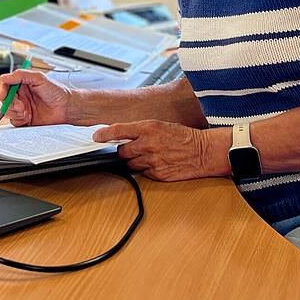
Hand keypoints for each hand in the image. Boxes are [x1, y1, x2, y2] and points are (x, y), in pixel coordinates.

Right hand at [0, 69, 74, 125]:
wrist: (66, 108)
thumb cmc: (57, 92)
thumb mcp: (39, 78)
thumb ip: (21, 75)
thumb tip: (5, 76)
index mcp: (23, 84)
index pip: (6, 85)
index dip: (3, 90)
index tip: (5, 95)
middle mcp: (21, 96)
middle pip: (4, 99)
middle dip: (10, 103)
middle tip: (21, 105)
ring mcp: (23, 108)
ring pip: (7, 111)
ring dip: (14, 112)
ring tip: (25, 111)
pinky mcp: (25, 119)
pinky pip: (14, 121)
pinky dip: (18, 120)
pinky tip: (27, 117)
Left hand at [94, 121, 230, 180]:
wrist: (203, 151)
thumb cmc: (185, 136)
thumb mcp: (162, 125)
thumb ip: (142, 130)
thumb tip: (123, 136)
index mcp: (149, 128)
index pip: (119, 130)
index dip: (104, 134)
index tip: (96, 137)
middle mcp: (148, 144)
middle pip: (122, 151)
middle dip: (125, 151)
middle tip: (135, 149)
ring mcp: (152, 161)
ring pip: (131, 164)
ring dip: (136, 161)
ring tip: (150, 156)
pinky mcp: (157, 174)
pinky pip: (143, 174)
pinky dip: (147, 170)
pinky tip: (158, 164)